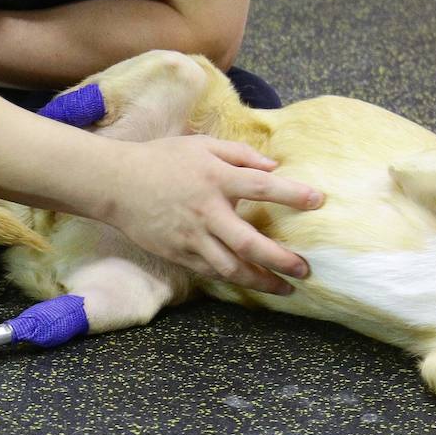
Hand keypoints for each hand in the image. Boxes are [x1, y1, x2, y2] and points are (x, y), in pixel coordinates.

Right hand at [102, 135, 323, 294]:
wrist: (116, 183)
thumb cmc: (162, 159)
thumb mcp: (202, 146)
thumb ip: (240, 154)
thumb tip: (273, 167)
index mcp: (216, 179)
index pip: (263, 188)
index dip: (293, 195)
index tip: (319, 201)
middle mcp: (207, 212)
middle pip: (250, 243)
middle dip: (281, 260)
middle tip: (306, 269)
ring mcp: (191, 237)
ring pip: (231, 268)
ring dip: (261, 280)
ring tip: (284, 288)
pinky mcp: (178, 253)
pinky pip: (211, 271)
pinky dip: (233, 279)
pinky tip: (250, 281)